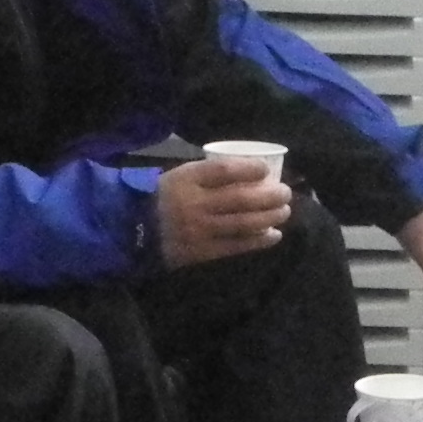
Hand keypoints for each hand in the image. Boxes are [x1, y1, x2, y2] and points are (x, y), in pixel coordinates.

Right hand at [155, 156, 291, 269]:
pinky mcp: (202, 252)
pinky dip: (258, 241)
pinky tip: (274, 235)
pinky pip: (236, 246)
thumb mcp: (179, 175)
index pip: (224, 171)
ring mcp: (199, 230)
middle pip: (240, 199)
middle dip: (269, 196)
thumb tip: (250, 170)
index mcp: (186, 179)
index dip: (249, 169)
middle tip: (286, 193)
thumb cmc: (164, 197)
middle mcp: (194, 204)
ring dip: (269, 218)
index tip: (266, 169)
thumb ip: (208, 173)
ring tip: (285, 212)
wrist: (136, 230)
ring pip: (243, 223)